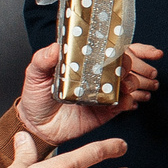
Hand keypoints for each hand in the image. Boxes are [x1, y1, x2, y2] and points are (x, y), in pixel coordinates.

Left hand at [18, 40, 162, 144]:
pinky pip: (123, 104)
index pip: (103, 48)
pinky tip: (124, 100)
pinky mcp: (106, 110)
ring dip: (132, 81)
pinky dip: (127, 101)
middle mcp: (95, 75)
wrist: (37, 126)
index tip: (123, 41)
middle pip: (121, 64)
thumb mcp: (35, 74)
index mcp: (82, 62)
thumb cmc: (36, 97)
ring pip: (127, 82)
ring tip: (127, 85)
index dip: (117, 43)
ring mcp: (102, 92)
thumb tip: (55, 47)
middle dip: (129, 63)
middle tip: (125, 66)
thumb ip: (43, 59)